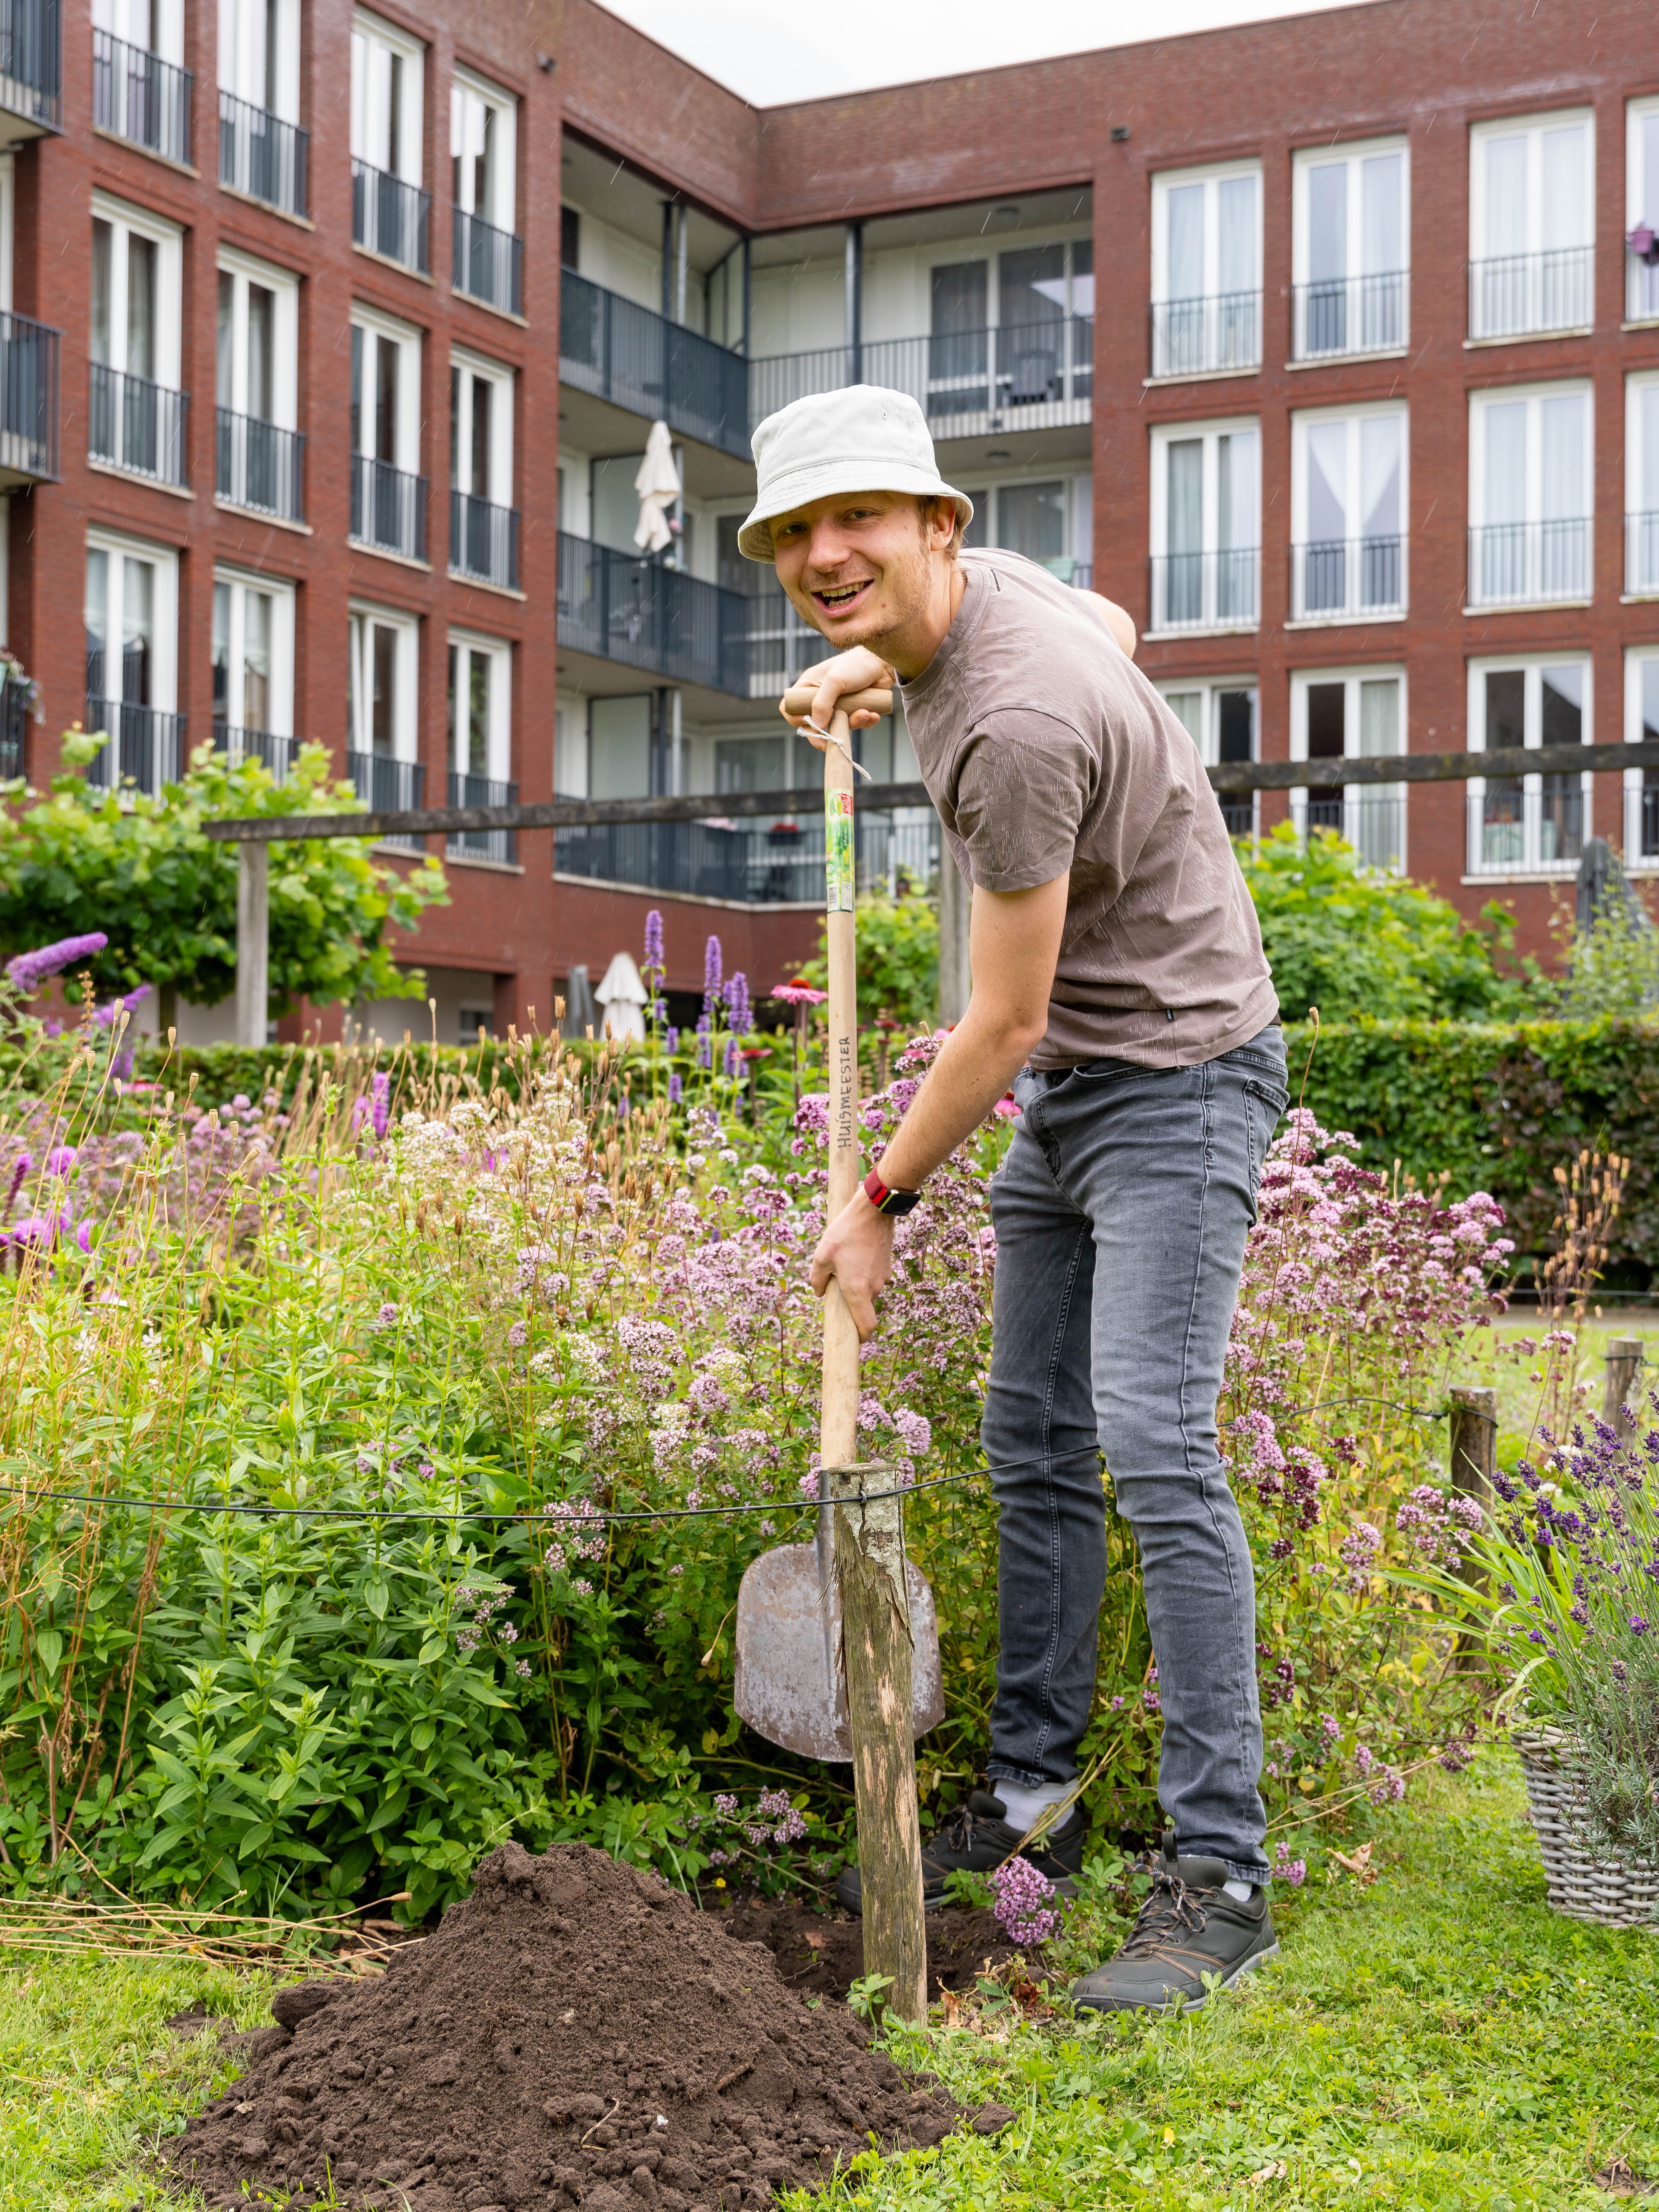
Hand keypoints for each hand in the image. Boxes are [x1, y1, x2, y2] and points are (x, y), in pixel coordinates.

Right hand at [782, 647, 893, 741]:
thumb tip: (816, 726)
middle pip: (813, 723)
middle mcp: (821, 697)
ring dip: (853, 723)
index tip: (809, 724)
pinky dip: (864, 721)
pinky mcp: (853, 709)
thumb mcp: (835, 681)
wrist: (883, 663)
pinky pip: (855, 724)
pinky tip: (873, 713)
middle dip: (826, 731)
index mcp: (809, 686)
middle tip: (834, 738)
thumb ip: (822, 703)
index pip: (790, 707)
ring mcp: (837, 705)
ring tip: (865, 712)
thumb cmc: (856, 665)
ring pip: (837, 725)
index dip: (795, 719)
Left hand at [809, 1189, 894, 1341]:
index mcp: (858, 1291)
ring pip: (868, 1292)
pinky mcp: (886, 1266)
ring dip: (856, 1287)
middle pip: (864, 1308)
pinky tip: (854, 1255)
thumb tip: (820, 1293)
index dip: (861, 1337)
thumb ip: (817, 1279)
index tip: (854, 1340)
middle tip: (835, 1287)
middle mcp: (874, 1288)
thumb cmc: (845, 1233)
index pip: (867, 1326)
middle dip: (851, 1305)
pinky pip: (873, 1279)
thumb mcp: (822, 1255)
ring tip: (843, 1265)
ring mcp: (883, 1277)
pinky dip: (863, 1275)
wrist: (873, 1211)